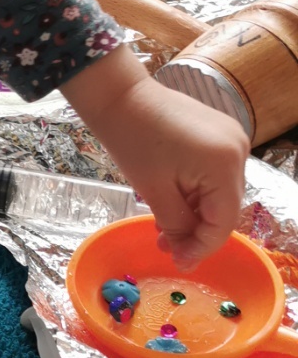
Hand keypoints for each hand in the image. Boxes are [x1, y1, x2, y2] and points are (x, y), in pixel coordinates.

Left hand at [63, 47, 248, 268]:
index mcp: (225, 164)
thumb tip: (186, 255)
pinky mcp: (219, 132)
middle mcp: (238, 150)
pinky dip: (195, 190)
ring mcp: (231, 138)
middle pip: (224, 206)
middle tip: (167, 246)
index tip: (179, 262)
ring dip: (194, 211)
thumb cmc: (132, 141)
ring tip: (162, 226)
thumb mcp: (155, 192)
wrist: (119, 95)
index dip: (201, 246)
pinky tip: (172, 201)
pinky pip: (214, 172)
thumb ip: (177, 226)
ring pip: (218, 191)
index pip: (223, 221)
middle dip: (196, 230)